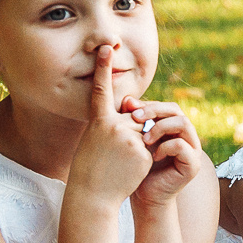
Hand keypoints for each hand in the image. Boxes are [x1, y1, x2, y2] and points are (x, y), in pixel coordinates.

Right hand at [66, 44, 162, 205]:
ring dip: (140, 146)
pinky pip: (151, 148)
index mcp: (98, 121)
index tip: (108, 46)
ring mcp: (129, 138)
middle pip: (134, 118)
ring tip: (121, 163)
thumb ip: (114, 124)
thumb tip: (136, 114)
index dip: (104, 67)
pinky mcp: (143, 152)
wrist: (93, 195)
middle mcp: (113, 125)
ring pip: (145, 133)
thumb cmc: (91, 169)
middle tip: (115, 154)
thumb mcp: (96, 140)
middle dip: (133, 133)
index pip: (101, 90)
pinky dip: (145, 159)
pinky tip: (131, 170)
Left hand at [120, 97, 204, 210]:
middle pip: (176, 110)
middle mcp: (187, 136)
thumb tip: (127, 98)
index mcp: (174, 129)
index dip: (149, 105)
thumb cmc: (138, 169)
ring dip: (161, 127)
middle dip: (154, 111)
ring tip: (144, 139)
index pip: (166, 106)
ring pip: (183, 123)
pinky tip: (152, 156)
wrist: (144, 197)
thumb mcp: (134, 140)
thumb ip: (133, 121)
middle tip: (135, 117)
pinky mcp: (193, 165)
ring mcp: (193, 150)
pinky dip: (166, 147)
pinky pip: (182, 145)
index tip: (128, 109)